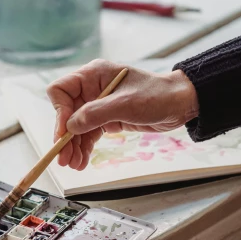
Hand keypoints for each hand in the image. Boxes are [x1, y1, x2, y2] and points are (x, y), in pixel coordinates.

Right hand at [46, 59, 198, 168]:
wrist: (181, 104)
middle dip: (64, 137)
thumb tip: (70, 127)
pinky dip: (84, 148)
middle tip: (63, 158)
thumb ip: (96, 114)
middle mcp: (92, 89)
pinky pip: (88, 135)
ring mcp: (98, 105)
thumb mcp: (125, 104)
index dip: (59, 112)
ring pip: (76, 128)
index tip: (64, 133)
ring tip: (74, 165)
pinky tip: (82, 161)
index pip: (61, 91)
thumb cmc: (157, 95)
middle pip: (66, 113)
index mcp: (93, 75)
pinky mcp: (106, 119)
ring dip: (73, 147)